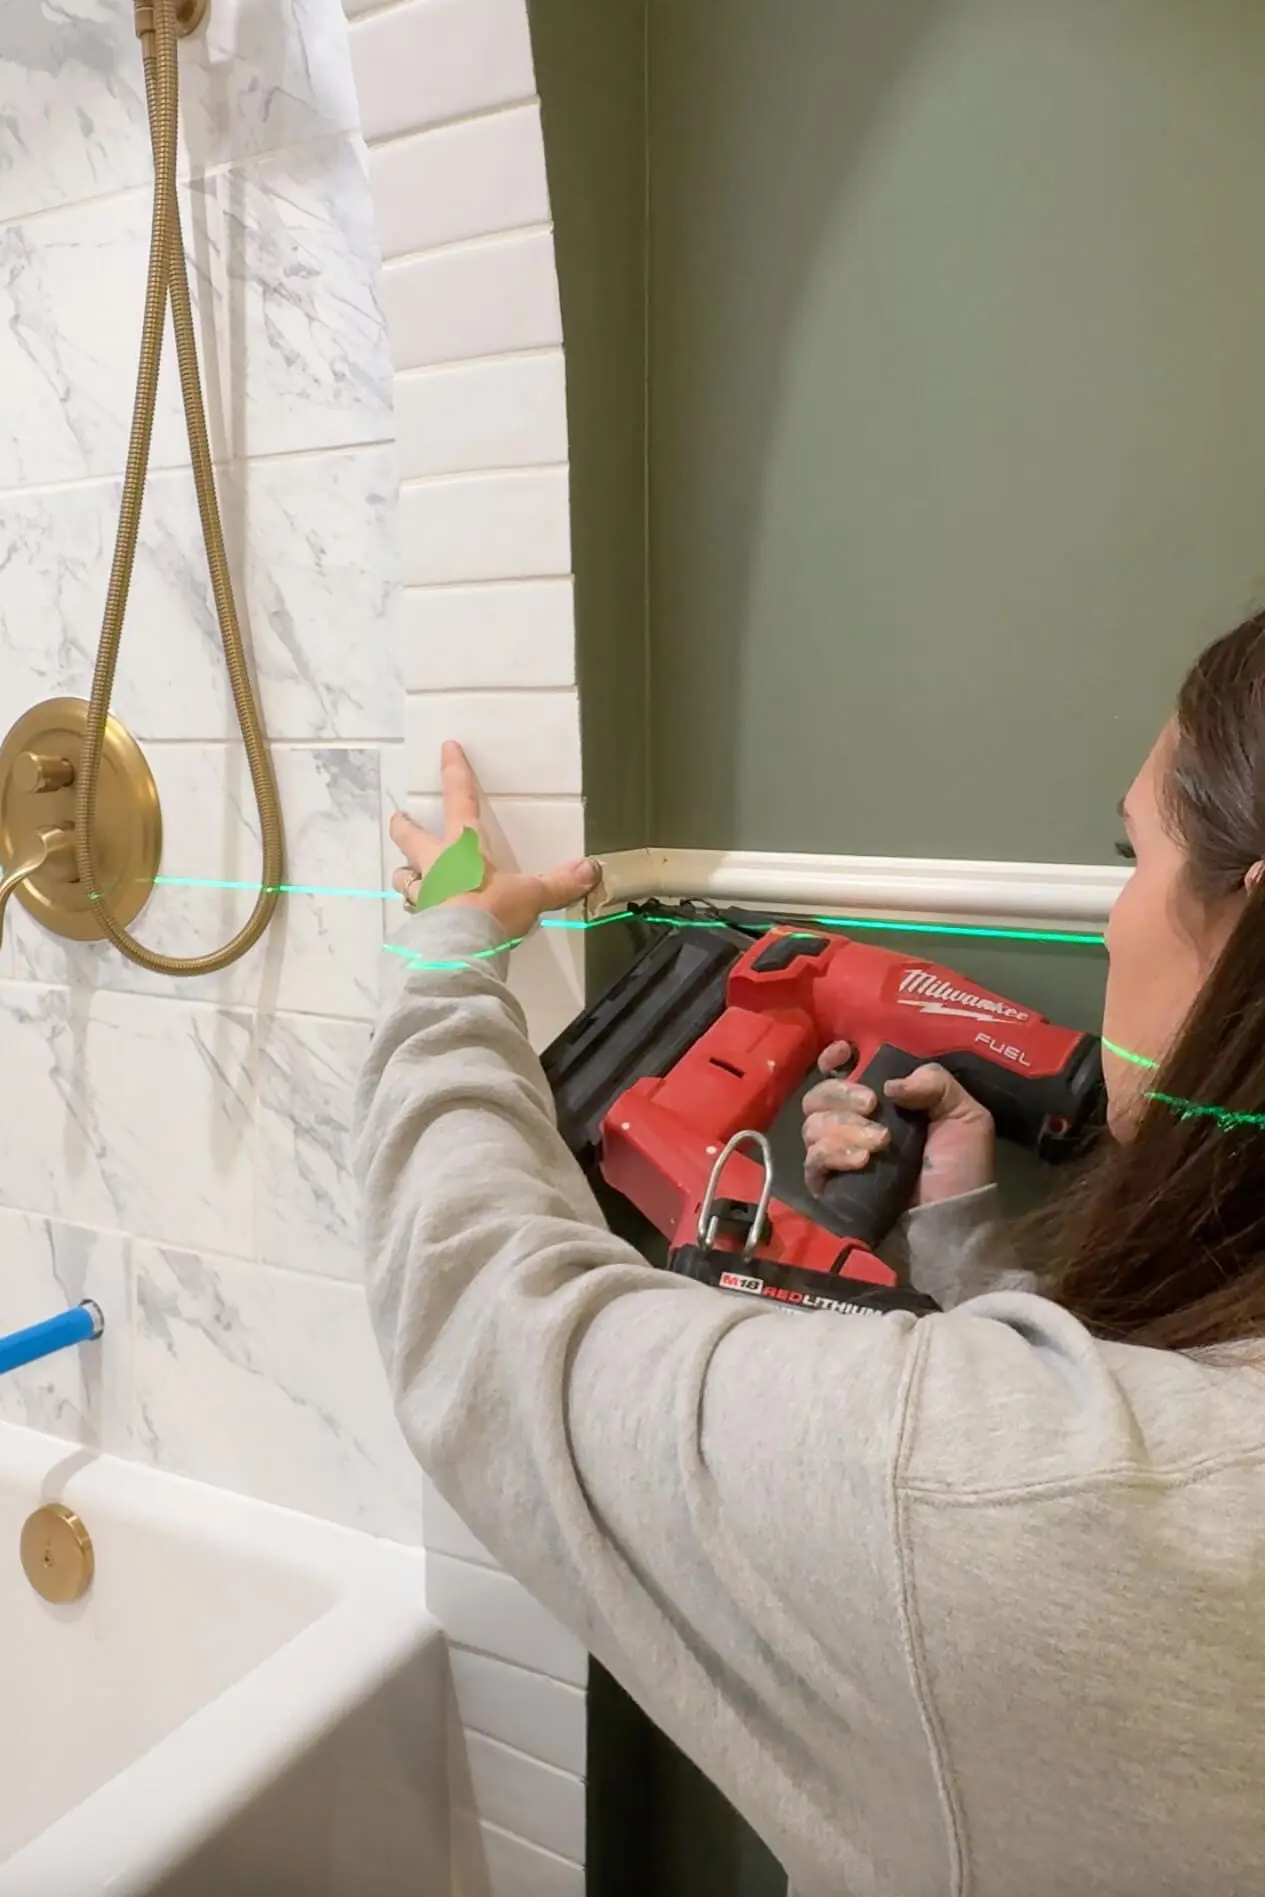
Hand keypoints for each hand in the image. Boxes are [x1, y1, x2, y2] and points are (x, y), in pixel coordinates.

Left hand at [391, 742, 599, 942]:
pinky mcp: (420, 922)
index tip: (447, 748)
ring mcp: (424, 893)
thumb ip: (559, 883)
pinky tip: (426, 916)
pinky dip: (419, 910)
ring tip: (409, 873)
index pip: (459, 799)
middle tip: (399, 818)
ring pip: (404, 876)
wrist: (460, 950)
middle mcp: (436, 863)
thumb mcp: (531, 895)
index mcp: (462, 846)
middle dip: (404, 825)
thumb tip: (591, 869)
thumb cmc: (491, 910)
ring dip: (406, 872)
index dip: (454, 772)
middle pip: (409, 836)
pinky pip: (415, 910)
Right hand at [802, 1041, 994, 1208]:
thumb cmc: (960, 1170)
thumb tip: (888, 1085)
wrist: (951, 1224)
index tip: (843, 1055)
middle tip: (872, 1107)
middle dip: (842, 1094)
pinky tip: (861, 1161)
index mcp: (882, 1102)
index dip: (833, 1058)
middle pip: (818, 1095)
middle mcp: (853, 1124)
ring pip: (812, 1126)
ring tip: (880, 1145)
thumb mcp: (965, 1116)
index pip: (840, 1072)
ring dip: (844, 1127)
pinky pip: (812, 1161)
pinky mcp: (828, 1186)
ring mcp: (837, 1156)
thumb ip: (934, 1083)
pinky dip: (834, 1154)